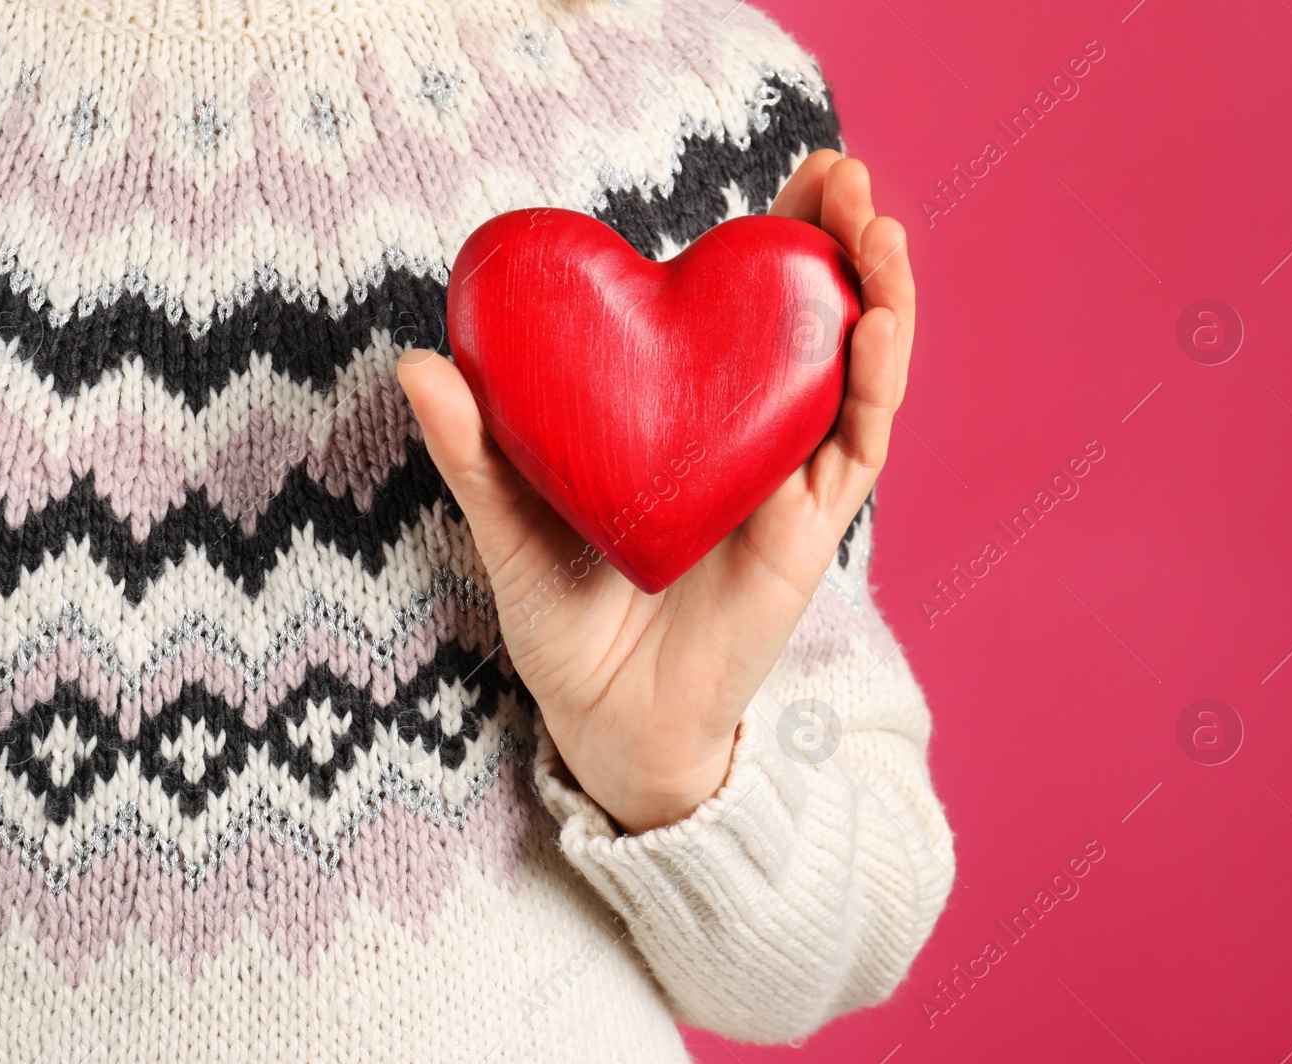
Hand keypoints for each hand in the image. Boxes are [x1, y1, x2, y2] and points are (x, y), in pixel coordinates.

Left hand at [397, 150, 914, 833]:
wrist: (607, 722)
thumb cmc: (564, 619)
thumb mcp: (509, 521)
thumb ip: (474, 447)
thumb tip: (416, 359)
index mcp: (693, 414)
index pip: (747, 305)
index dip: (779, 234)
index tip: (801, 170)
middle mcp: (752, 436)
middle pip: (816, 320)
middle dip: (839, 242)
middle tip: (847, 174)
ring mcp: (787, 482)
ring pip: (853, 373)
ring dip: (875, 297)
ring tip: (875, 228)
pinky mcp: (807, 535)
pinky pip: (853, 451)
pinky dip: (871, 387)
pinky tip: (873, 329)